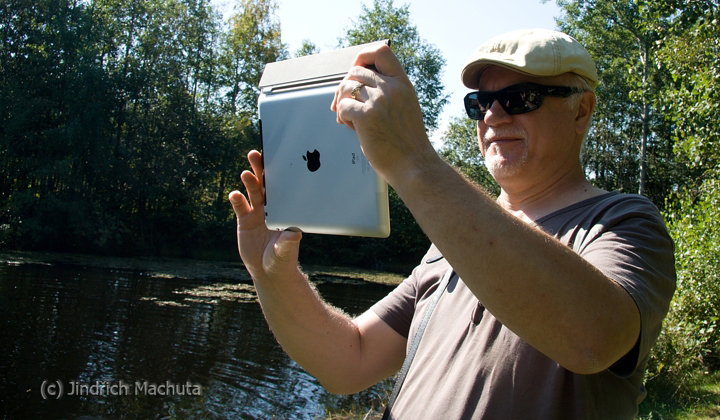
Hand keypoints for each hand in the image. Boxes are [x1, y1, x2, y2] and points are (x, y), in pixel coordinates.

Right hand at [229, 150, 301, 282]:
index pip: (283, 188)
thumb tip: (295, 234)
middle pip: (266, 185)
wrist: (268, 272)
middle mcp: (271, 208)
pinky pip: (240, 206)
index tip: (278, 159)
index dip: (280, 174)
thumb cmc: (282, 260)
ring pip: (253, 192)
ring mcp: (257, 213)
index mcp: (285, 210)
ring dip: (250, 182)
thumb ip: (288, 242)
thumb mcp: (285, 252)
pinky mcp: (245, 221)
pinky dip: (237, 199)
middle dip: (261, 169)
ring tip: (246, 174)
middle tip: (256, 154)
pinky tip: (234, 194)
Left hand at [331, 44, 436, 184]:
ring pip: (346, 87)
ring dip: (342, 102)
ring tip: (349, 119)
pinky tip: (349, 126)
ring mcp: (380, 101)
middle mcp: (392, 88)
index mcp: (403, 84)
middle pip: (355, 71)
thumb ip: (387, 93)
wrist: (414, 165)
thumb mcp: (405, 107)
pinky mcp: (367, 116)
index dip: (363, 58)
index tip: (357, 74)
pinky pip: (342, 105)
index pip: (381, 51)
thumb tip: (356, 86)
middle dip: (345, 87)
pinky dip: (341, 115)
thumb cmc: (407, 143)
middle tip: (345, 105)